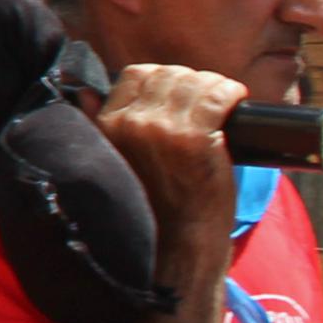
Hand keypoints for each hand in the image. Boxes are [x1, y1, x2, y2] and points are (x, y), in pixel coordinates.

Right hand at [96, 63, 243, 248]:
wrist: (176, 249)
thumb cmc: (151, 210)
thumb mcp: (114, 163)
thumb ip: (98, 126)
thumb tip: (86, 95)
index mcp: (108, 126)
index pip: (135, 76)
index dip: (162, 79)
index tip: (180, 93)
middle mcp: (131, 122)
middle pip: (166, 74)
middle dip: (190, 81)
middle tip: (207, 97)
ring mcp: (164, 129)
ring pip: (193, 81)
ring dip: (213, 86)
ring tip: (223, 98)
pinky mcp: (196, 138)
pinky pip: (217, 96)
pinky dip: (230, 93)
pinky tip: (235, 100)